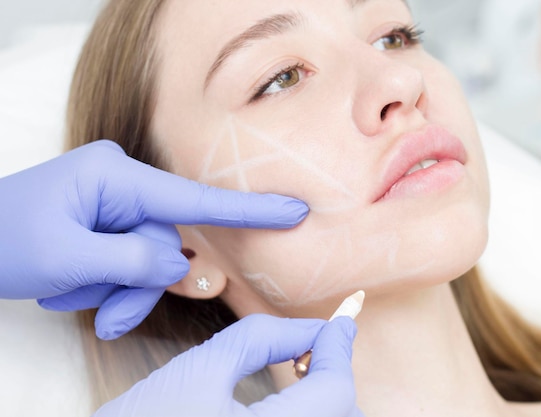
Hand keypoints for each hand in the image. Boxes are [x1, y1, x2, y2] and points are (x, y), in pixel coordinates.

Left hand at [0, 141, 307, 338]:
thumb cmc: (5, 240)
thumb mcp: (70, 257)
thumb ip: (135, 261)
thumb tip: (177, 265)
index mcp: (115, 176)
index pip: (194, 199)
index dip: (248, 209)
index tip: (294, 209)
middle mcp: (122, 182)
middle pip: (165, 243)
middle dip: (139, 285)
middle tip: (109, 317)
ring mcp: (115, 201)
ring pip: (146, 259)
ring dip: (119, 290)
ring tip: (76, 300)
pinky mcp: (108, 221)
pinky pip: (128, 259)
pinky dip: (108, 284)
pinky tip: (72, 288)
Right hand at [93, 315, 362, 416]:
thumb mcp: (202, 368)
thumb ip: (263, 337)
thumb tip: (309, 329)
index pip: (335, 391)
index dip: (338, 350)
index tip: (338, 323)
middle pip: (342, 414)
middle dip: (335, 377)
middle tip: (312, 349)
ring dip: (328, 400)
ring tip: (303, 372)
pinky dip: (312, 415)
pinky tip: (292, 401)